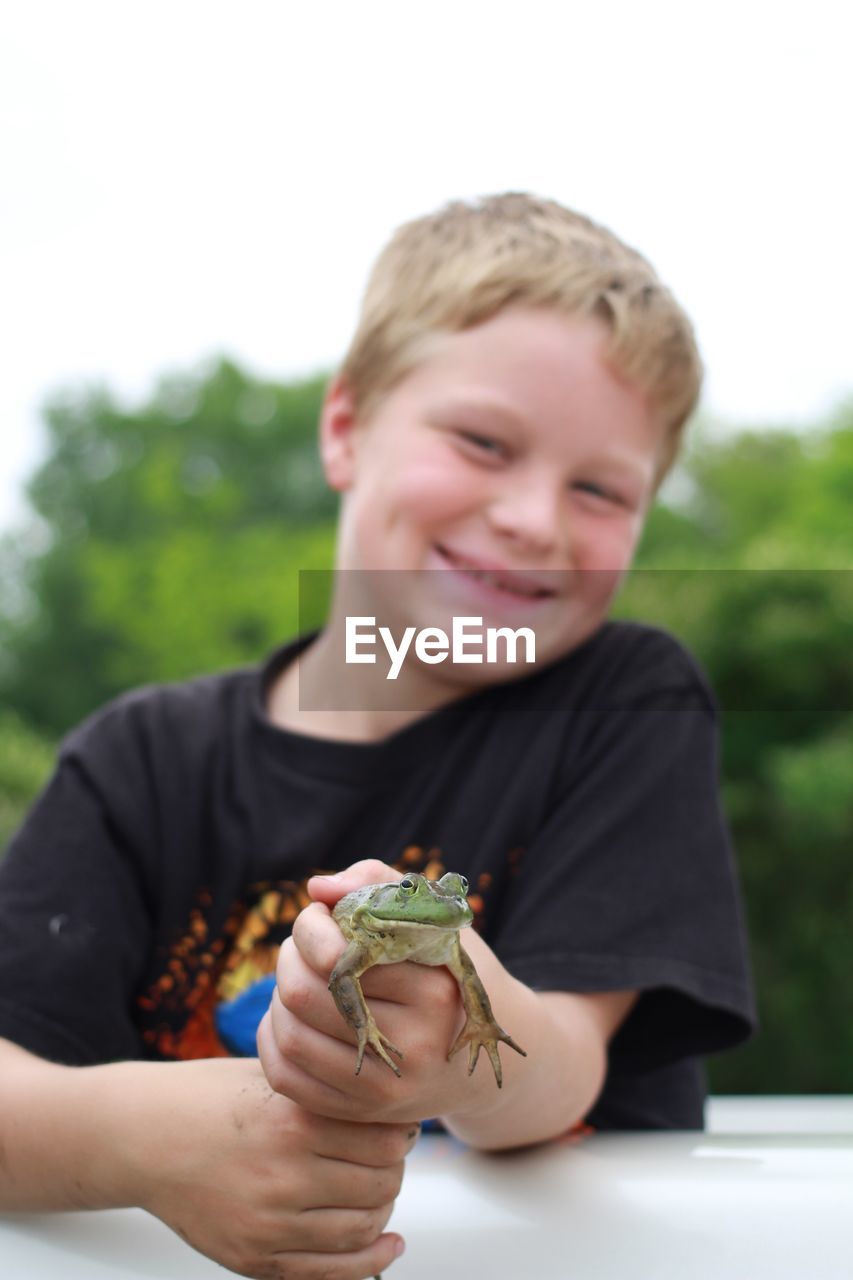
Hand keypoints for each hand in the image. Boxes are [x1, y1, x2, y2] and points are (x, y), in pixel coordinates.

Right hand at [126, 1055, 411, 1279]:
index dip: (401, 1132)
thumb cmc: (211, 1098)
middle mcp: (283, 1176)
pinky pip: (329, 1273)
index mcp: (291, 1121)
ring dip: (383, 1210)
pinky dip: (369, 1262)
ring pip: (362, 1229)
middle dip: (394, 1170)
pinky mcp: (253, 1258)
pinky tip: (388, 1245)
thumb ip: (327, 1098)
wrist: (145, 1137)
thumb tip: (395, 1119)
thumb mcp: (273, 1080)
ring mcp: (268, 1224)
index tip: (401, 1126)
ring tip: (379, 1190)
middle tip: (391, 1157)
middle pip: (380, 1184)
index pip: (384, 1139)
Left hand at [257, 859, 510, 1124]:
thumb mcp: (428, 919)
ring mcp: (387, 1089)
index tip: (319, 918)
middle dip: (288, 960)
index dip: (310, 927)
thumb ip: (375, 883)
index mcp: (433, 991)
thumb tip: (317, 889)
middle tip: (300, 949)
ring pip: (290, 1036)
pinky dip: (272, 1040)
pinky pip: (286, 1078)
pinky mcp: (360, 1115)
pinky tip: (289, 1019)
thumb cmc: (442, 974)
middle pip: (305, 995)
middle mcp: (414, 1045)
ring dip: (278, 999)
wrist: (475, 1062)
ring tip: (297, 981)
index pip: (338, 953)